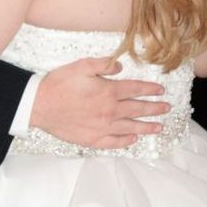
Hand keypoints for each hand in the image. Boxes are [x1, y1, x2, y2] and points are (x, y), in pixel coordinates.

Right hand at [30, 53, 169, 148]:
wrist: (40, 105)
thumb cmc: (59, 84)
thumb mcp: (82, 65)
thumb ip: (104, 64)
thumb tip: (120, 67)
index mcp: (108, 91)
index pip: (136, 90)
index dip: (150, 90)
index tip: (161, 91)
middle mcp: (109, 111)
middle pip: (138, 110)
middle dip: (154, 109)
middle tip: (166, 109)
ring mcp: (102, 127)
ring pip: (130, 127)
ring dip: (147, 127)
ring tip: (159, 127)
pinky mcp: (92, 139)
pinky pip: (114, 142)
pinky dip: (125, 141)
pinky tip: (133, 139)